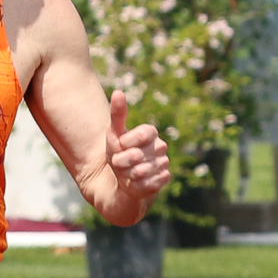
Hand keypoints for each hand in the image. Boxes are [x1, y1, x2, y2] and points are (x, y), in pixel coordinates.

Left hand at [104, 91, 172, 217]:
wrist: (120, 182)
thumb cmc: (117, 155)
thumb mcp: (113, 134)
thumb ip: (117, 114)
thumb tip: (118, 91)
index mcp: (150, 133)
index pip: (142, 134)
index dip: (126, 143)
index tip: (119, 146)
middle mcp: (160, 147)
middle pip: (137, 155)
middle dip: (122, 161)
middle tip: (118, 163)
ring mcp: (163, 163)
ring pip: (142, 171)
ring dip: (128, 175)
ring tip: (126, 174)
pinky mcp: (164, 179)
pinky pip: (149, 183)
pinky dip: (137, 185)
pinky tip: (135, 183)